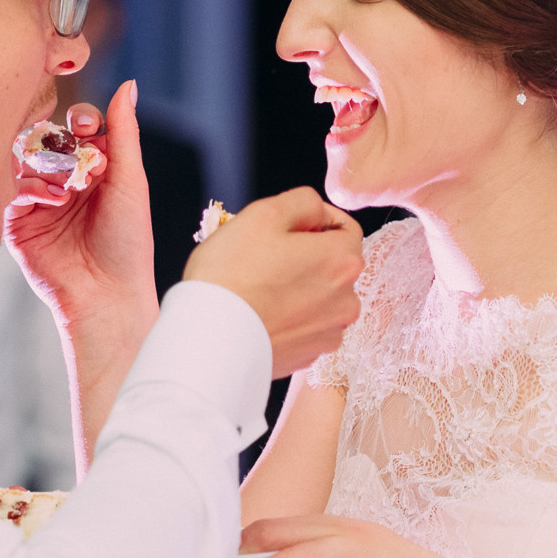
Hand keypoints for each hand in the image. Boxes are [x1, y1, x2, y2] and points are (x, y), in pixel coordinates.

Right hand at [6, 82, 156, 330]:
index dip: (80, 121)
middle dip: (57, 141)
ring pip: (24, 160)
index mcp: (94, 170)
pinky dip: (28, 186)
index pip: (77, 128)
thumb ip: (124, 132)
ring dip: (44, 164)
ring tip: (67, 185)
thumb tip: (129, 84)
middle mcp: (64, 182)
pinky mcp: (16, 223)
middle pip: (46, 139)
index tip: (87, 128)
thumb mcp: (130, 180)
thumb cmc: (128, 243)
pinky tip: (52, 199)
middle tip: (72, 154)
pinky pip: (8, 189)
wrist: (106, 295)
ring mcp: (38, 201)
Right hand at [184, 189, 363, 378]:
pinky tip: (262, 315)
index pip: (344, 228)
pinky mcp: (310, 356)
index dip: (313, 221)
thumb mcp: (263, 214)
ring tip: (260, 290)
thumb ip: (303, 201)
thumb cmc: (231, 277)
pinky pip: (306, 326)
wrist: (209, 341)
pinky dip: (290, 318)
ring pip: (320, 297)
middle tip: (264, 258)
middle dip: (306, 256)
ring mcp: (330, 332)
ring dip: (299, 289)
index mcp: (343, 260)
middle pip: (333, 265)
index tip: (284, 228)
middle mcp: (347, 299)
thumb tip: (318, 212)